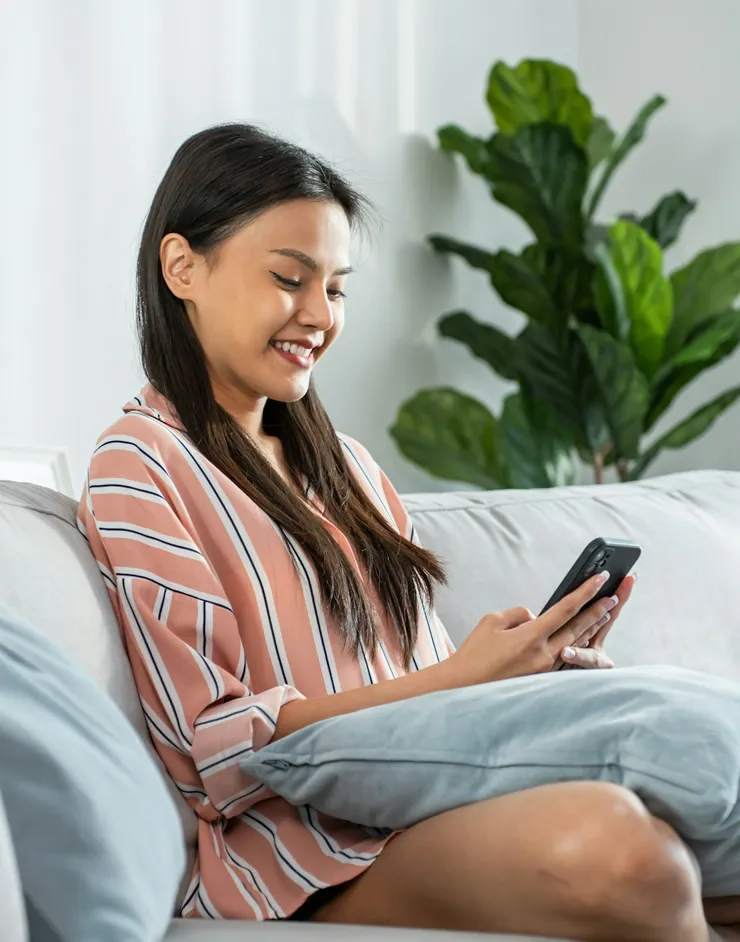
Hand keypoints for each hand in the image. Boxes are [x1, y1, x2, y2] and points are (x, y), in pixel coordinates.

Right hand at [444, 570, 622, 687]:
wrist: (462, 687)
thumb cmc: (474, 653)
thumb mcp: (492, 622)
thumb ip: (519, 615)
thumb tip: (536, 618)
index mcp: (531, 637)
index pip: (566, 609)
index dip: (585, 592)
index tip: (600, 578)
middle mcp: (543, 656)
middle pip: (578, 628)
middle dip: (598, 610)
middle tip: (614, 595)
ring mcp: (544, 671)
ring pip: (575, 644)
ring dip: (591, 627)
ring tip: (606, 613)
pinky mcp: (541, 680)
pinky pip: (565, 659)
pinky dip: (577, 645)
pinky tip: (584, 637)